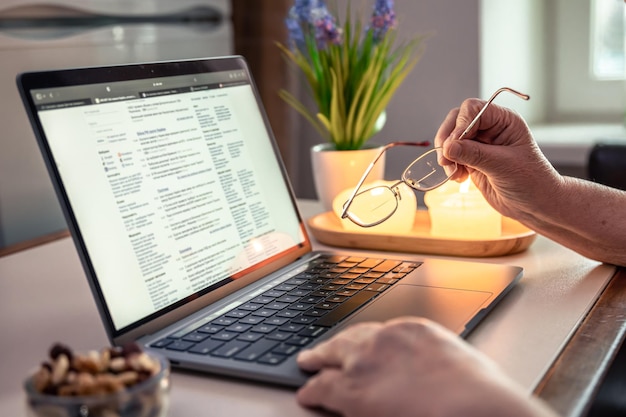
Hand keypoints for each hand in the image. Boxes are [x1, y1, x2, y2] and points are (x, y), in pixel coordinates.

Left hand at [296, 317, 556, 416]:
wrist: (476, 408)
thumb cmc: (479, 395)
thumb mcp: (454, 362)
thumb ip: (430, 361)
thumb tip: (426, 375)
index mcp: (413, 331)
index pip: (379, 332)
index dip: (364, 339)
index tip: (361, 343)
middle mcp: (385, 340)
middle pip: (350, 338)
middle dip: (335, 344)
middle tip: (323, 348)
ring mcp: (366, 361)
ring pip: (332, 357)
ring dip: (318, 360)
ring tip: (308, 363)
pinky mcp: (352, 390)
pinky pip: (323, 388)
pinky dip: (313, 390)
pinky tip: (307, 394)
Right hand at [435, 99, 561, 219]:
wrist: (535, 205)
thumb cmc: (531, 182)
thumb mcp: (503, 166)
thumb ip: (474, 154)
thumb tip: (447, 147)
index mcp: (504, 121)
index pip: (473, 110)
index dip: (459, 125)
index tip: (452, 145)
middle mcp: (490, 129)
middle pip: (457, 121)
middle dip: (447, 139)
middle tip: (445, 159)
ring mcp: (480, 145)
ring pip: (451, 139)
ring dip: (447, 155)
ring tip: (454, 173)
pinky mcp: (472, 160)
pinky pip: (452, 156)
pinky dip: (449, 166)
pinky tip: (458, 177)